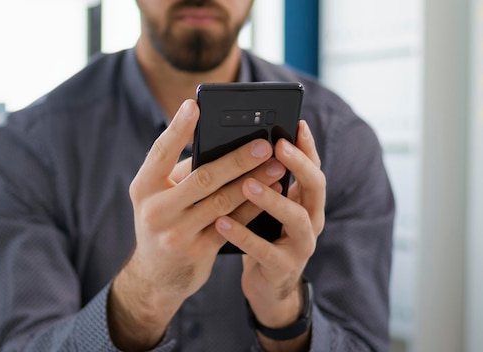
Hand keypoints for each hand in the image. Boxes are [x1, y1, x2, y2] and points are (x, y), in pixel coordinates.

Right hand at [108, 99, 286, 349]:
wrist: (156, 276)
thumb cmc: (163, 221)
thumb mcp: (160, 196)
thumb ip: (183, 172)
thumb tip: (222, 142)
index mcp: (143, 187)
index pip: (160, 152)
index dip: (178, 129)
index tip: (194, 105)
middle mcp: (156, 210)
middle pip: (202, 178)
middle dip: (237, 159)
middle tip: (264, 143)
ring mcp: (176, 234)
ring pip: (221, 202)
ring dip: (253, 182)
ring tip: (276, 166)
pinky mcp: (197, 252)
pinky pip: (231, 224)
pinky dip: (252, 206)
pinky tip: (270, 193)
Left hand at [214, 120, 324, 350]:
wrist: (267, 286)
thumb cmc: (264, 235)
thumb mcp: (268, 206)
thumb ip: (263, 181)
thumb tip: (238, 145)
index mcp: (307, 201)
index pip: (313, 167)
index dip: (308, 146)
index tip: (297, 123)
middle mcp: (312, 219)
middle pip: (316, 187)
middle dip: (299, 165)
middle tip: (276, 146)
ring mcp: (301, 245)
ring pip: (296, 218)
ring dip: (272, 199)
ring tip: (247, 184)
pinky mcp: (283, 267)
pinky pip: (264, 250)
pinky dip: (243, 234)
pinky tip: (222, 222)